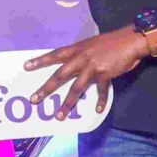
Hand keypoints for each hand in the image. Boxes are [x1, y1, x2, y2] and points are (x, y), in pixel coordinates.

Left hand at [25, 29, 145, 117]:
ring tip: (59, 116)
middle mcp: (82, 58)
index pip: (55, 55)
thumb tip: (73, 63)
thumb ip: (81, 53)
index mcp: (77, 49)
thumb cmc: (112, 42)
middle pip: (60, 75)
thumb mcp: (92, 44)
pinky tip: (97, 110)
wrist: (131, 40)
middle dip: (46, 88)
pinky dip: (100, 101)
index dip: (40, 61)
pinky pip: (101, 91)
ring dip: (67, 104)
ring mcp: (93, 67)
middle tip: (34, 99)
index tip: (26, 66)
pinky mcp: (105, 74)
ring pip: (76, 88)